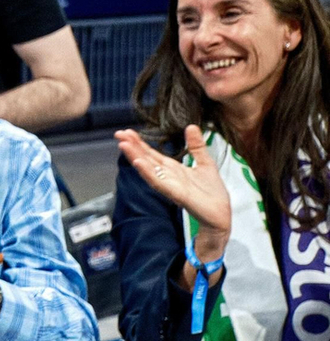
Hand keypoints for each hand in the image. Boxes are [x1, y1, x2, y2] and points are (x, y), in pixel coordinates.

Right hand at [114, 123, 230, 265]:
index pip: (152, 154)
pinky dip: (148, 173)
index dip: (140, 143)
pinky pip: (159, 183)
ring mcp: (170, 186)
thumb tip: (191, 126)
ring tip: (123, 145)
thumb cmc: (212, 193)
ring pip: (148, 170)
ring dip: (135, 157)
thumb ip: (196, 146)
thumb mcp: (205, 163)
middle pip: (146, 160)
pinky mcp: (177, 194)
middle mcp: (167, 177)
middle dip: (132, 147)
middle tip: (119, 134)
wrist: (221, 214)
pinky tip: (138, 163)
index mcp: (173, 169)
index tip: (128, 131)